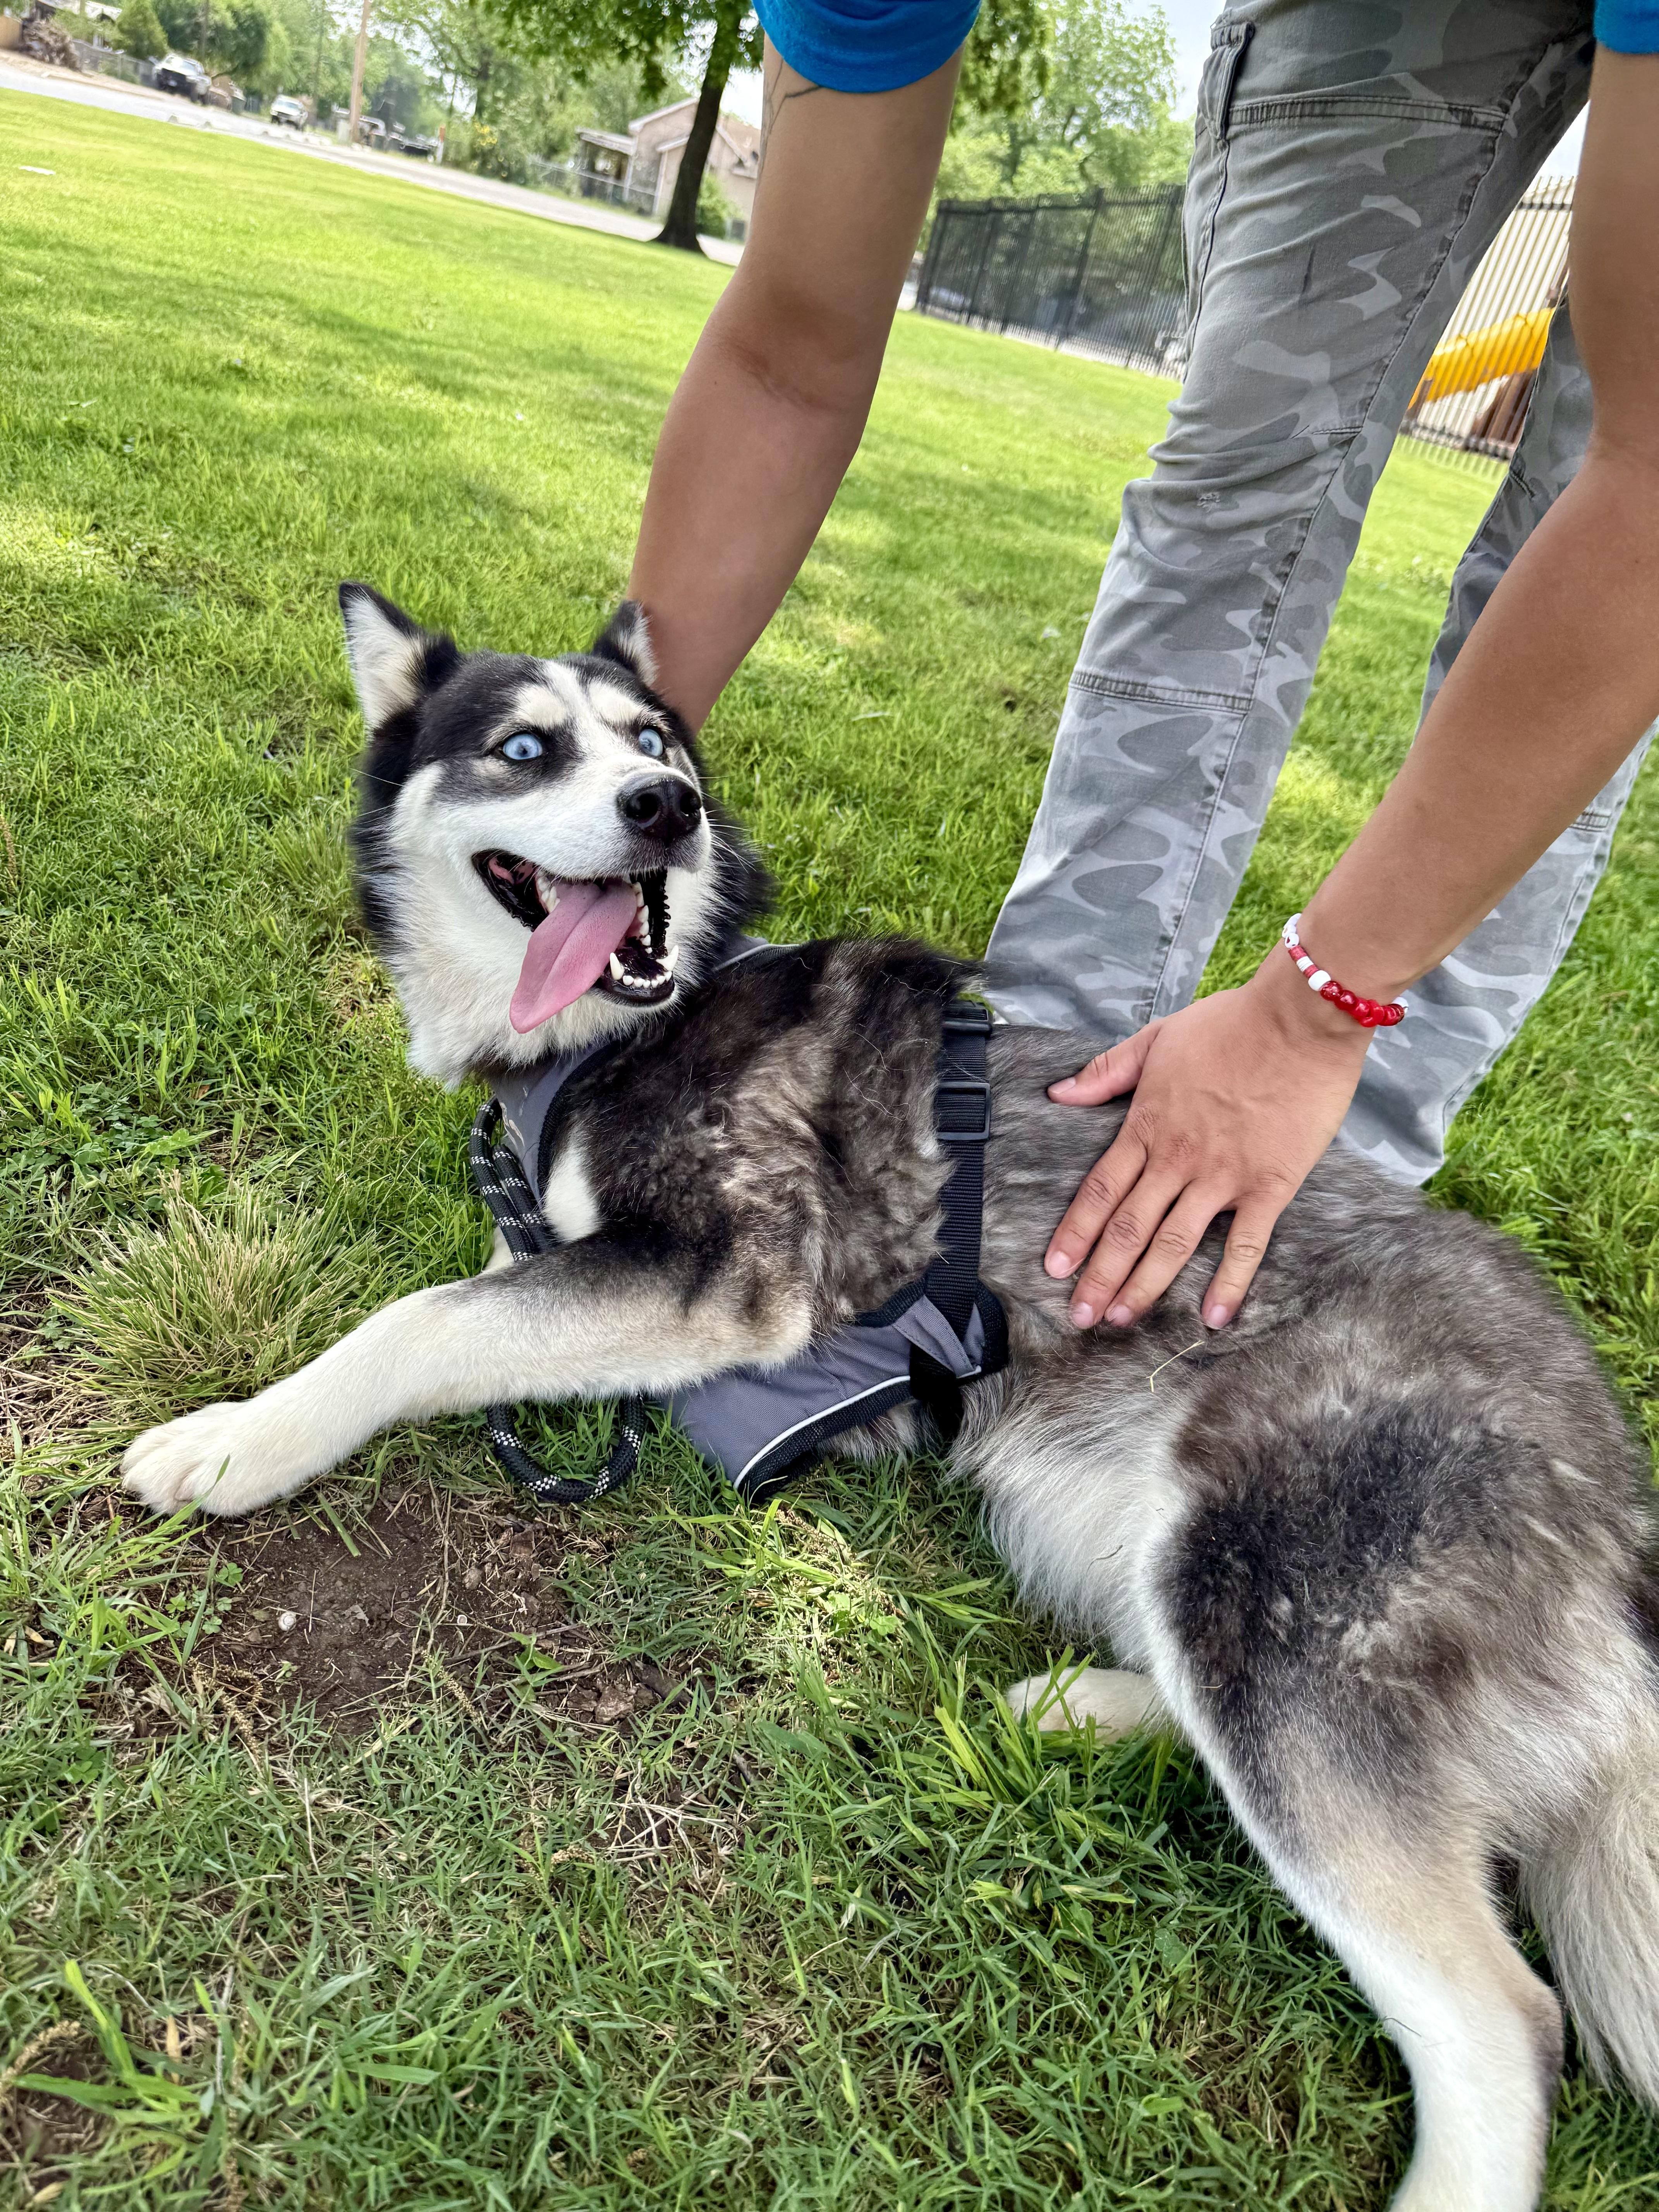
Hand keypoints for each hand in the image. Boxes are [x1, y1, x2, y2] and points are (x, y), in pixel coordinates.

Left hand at [1043, 956, 1373, 1330]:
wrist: (1299, 1019)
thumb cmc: (1232, 1023)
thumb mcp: (1157, 1037)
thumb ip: (1107, 1070)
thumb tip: (1058, 1092)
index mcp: (1148, 1125)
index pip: (1100, 1190)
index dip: (1076, 1232)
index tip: (1055, 1268)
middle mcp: (1178, 1159)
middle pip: (1128, 1229)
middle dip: (1100, 1277)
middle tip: (1079, 1317)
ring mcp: (1223, 1176)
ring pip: (1172, 1244)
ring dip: (1144, 1287)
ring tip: (1121, 1321)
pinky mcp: (1270, 1185)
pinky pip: (1245, 1244)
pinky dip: (1228, 1284)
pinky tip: (1213, 1319)